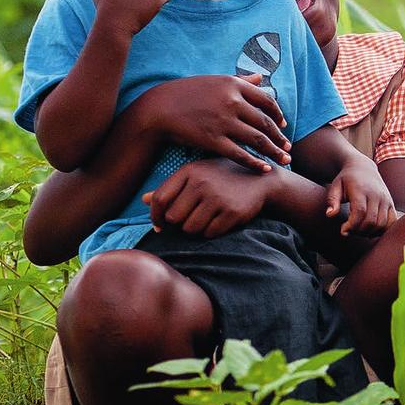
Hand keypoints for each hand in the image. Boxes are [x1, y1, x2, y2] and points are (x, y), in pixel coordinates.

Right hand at [138, 73, 291, 172]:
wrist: (159, 108)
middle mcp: (232, 102)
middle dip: (280, 137)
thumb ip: (241, 80)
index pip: (266, 101)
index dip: (278, 114)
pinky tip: (264, 169)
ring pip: (257, 139)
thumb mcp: (215, 80)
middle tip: (288, 147)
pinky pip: (240, 154)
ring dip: (274, 151)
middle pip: (265, 122)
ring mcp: (223, 122)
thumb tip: (261, 77)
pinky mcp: (213, 140)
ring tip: (284, 160)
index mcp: (234, 84)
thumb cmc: (187, 93)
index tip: (283, 125)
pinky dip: (255, 163)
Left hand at [142, 159, 272, 236]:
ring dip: (195, 229)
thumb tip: (143, 200)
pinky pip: (209, 233)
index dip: (156, 216)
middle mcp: (201, 182)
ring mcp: (217, 197)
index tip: (160, 225)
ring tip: (205, 218)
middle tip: (191, 218)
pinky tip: (219, 220)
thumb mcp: (197, 174)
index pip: (160, 199)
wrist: (260, 179)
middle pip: (174, 217)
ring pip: (190, 229)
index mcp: (189, 170)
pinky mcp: (231, 212)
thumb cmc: (222, 176)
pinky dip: (211, 231)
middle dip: (180, 223)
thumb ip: (171, 188)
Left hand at [326, 158, 396, 235]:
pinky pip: (391, 222)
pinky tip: (371, 229)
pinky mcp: (391, 203)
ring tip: (359, 230)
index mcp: (361, 189)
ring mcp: (385, 199)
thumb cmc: (346, 179)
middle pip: (371, 221)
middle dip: (359, 231)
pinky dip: (382, 230)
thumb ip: (332, 200)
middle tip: (350, 230)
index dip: (352, 225)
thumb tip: (330, 214)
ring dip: (370, 233)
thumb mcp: (335, 186)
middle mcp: (376, 194)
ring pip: (382, 224)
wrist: (363, 168)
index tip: (343, 230)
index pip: (360, 212)